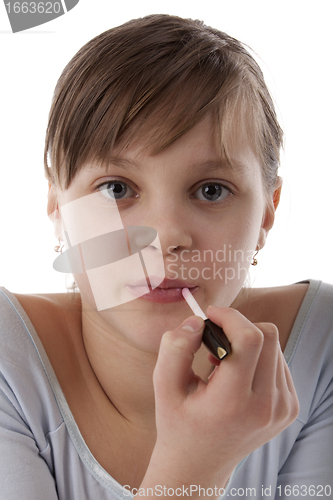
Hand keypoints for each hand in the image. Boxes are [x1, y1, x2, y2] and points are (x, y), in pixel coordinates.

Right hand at [143, 306, 298, 494]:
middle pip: (268, 336)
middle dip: (238, 326)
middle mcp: (265, 407)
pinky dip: (258, 358)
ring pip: (275, 346)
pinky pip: (279, 362)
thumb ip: (175, 347)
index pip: (249, 339)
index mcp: (232, 402)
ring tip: (223, 363)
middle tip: (214, 337)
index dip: (231, 317)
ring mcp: (282, 409)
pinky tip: (237, 374)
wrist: (199, 464)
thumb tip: (197, 320)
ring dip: (248, 342)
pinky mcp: (290, 408)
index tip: (211, 315)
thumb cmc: (178, 422)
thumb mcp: (163, 385)